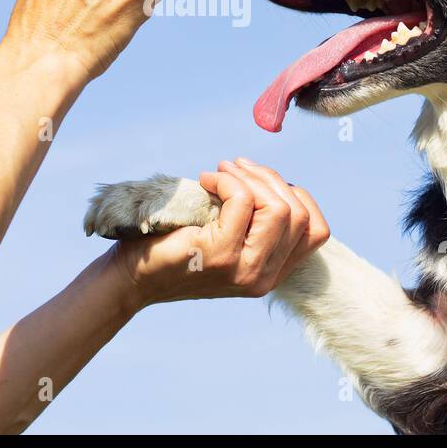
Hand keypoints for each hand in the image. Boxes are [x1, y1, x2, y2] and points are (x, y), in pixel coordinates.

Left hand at [110, 159, 329, 308]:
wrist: (130, 276)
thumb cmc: (174, 246)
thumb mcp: (229, 236)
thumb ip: (257, 221)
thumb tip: (272, 180)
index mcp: (272, 274)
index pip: (316, 231)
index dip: (296, 195)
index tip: (260, 182)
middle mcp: (263, 278)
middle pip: (298, 214)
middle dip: (270, 178)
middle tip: (234, 168)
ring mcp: (243, 269)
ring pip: (279, 208)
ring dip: (250, 177)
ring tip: (220, 173)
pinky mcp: (219, 254)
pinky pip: (243, 200)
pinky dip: (227, 180)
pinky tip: (204, 181)